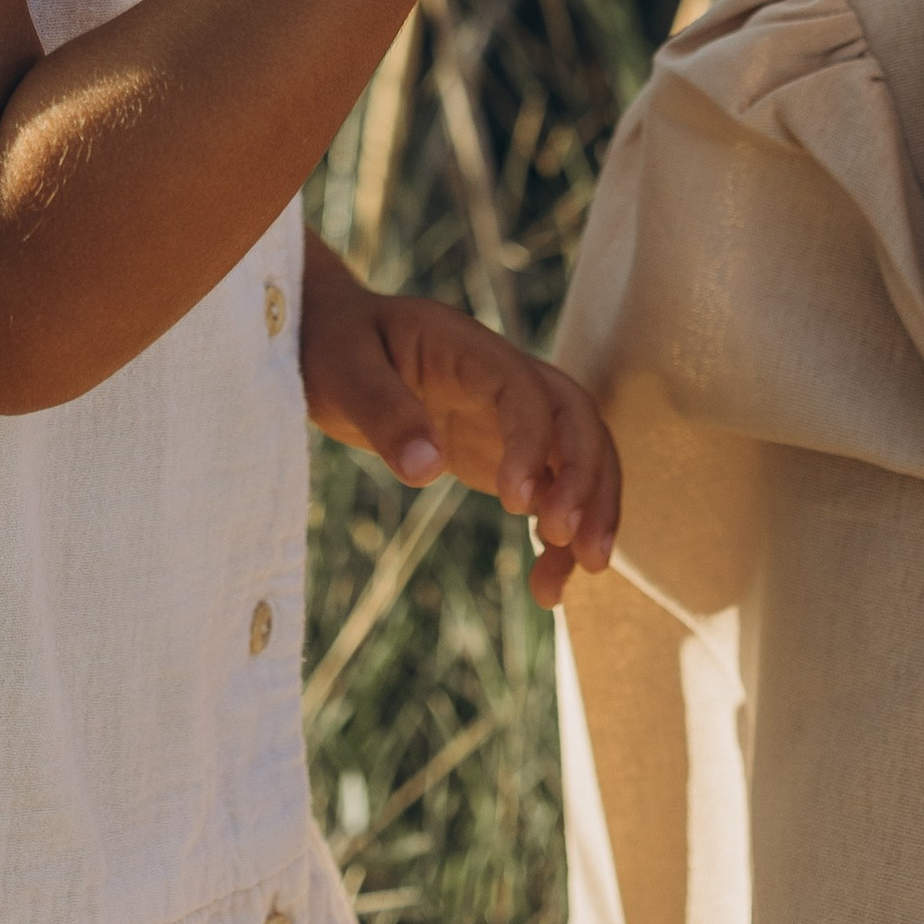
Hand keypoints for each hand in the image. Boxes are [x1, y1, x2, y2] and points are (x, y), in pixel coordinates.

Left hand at [299, 238, 620, 606]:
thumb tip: (427, 469)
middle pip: (574, 416)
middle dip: (587, 477)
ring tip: (580, 573)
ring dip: (593, 507)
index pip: (524, 389)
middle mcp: (501, 377)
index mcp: (466, 348)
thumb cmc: (333, 346)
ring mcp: (508, 414)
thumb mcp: (342, 370)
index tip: (517, 504)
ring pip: (577, 452)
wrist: (330, 339)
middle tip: (571, 543)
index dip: (532, 443)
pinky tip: (548, 584)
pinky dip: (561, 534)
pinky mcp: (503, 450)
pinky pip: (552, 487)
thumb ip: (384, 412)